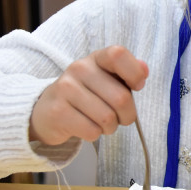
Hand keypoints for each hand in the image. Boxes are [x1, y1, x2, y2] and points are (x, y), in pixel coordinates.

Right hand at [29, 46, 148, 144]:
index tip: (137, 87)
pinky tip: (86, 127)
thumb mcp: (106, 80)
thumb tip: (144, 70)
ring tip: (101, 122)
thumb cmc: (86, 96)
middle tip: (120, 117)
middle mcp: (79, 69)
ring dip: (110, 127)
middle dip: (127, 115)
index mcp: (95, 59)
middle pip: (121, 97)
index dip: (134, 73)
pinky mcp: (58, 112)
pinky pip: (92, 131)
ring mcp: (66, 89)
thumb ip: (128, 74)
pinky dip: (95, 134)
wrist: (46, 112)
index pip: (118, 54)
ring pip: (107, 118)